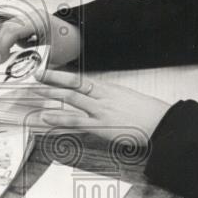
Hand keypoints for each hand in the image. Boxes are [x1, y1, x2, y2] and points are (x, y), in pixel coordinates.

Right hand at [0, 12, 79, 66]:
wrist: (80, 38)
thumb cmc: (69, 45)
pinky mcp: (32, 20)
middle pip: (8, 27)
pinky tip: (23, 48)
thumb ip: (30, 59)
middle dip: (2, 44)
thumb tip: (12, 65)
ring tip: (9, 56)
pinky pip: (16, 28)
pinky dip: (15, 39)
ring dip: (7, 41)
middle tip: (1, 60)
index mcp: (39, 21)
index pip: (13, 31)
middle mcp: (34, 15)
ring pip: (10, 27)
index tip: (1, 59)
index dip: (3, 46)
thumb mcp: (50, 56)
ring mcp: (32, 16)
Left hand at [28, 69, 170, 142]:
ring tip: (36, 91)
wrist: (161, 123)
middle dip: (52, 80)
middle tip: (36, 76)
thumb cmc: (147, 113)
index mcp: (108, 89)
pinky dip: (60, 118)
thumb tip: (96, 99)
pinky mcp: (101, 126)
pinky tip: (47, 117)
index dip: (62, 75)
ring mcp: (101, 110)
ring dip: (52, 94)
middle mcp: (102, 96)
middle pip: (73, 85)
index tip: (47, 71)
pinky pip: (76, 121)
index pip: (80, 79)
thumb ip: (109, 98)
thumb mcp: (126, 99)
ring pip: (72, 99)